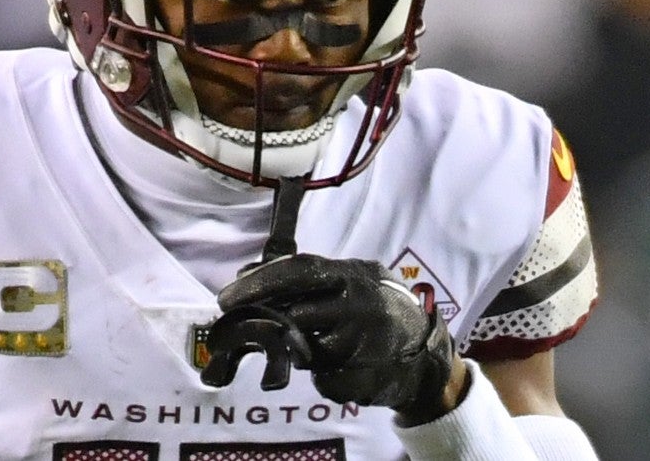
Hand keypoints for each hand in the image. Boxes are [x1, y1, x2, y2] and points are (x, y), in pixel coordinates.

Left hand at [211, 255, 459, 421]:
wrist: (423, 352)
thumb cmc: (372, 309)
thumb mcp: (344, 281)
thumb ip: (302, 279)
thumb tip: (244, 275)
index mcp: (353, 274)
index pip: (300, 269)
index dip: (260, 281)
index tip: (226, 296)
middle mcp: (361, 305)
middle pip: (298, 313)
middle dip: (263, 320)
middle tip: (236, 323)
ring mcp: (365, 342)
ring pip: (307, 350)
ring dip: (295, 349)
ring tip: (306, 341)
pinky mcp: (365, 375)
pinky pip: (324, 379)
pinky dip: (321, 373)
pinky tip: (336, 363)